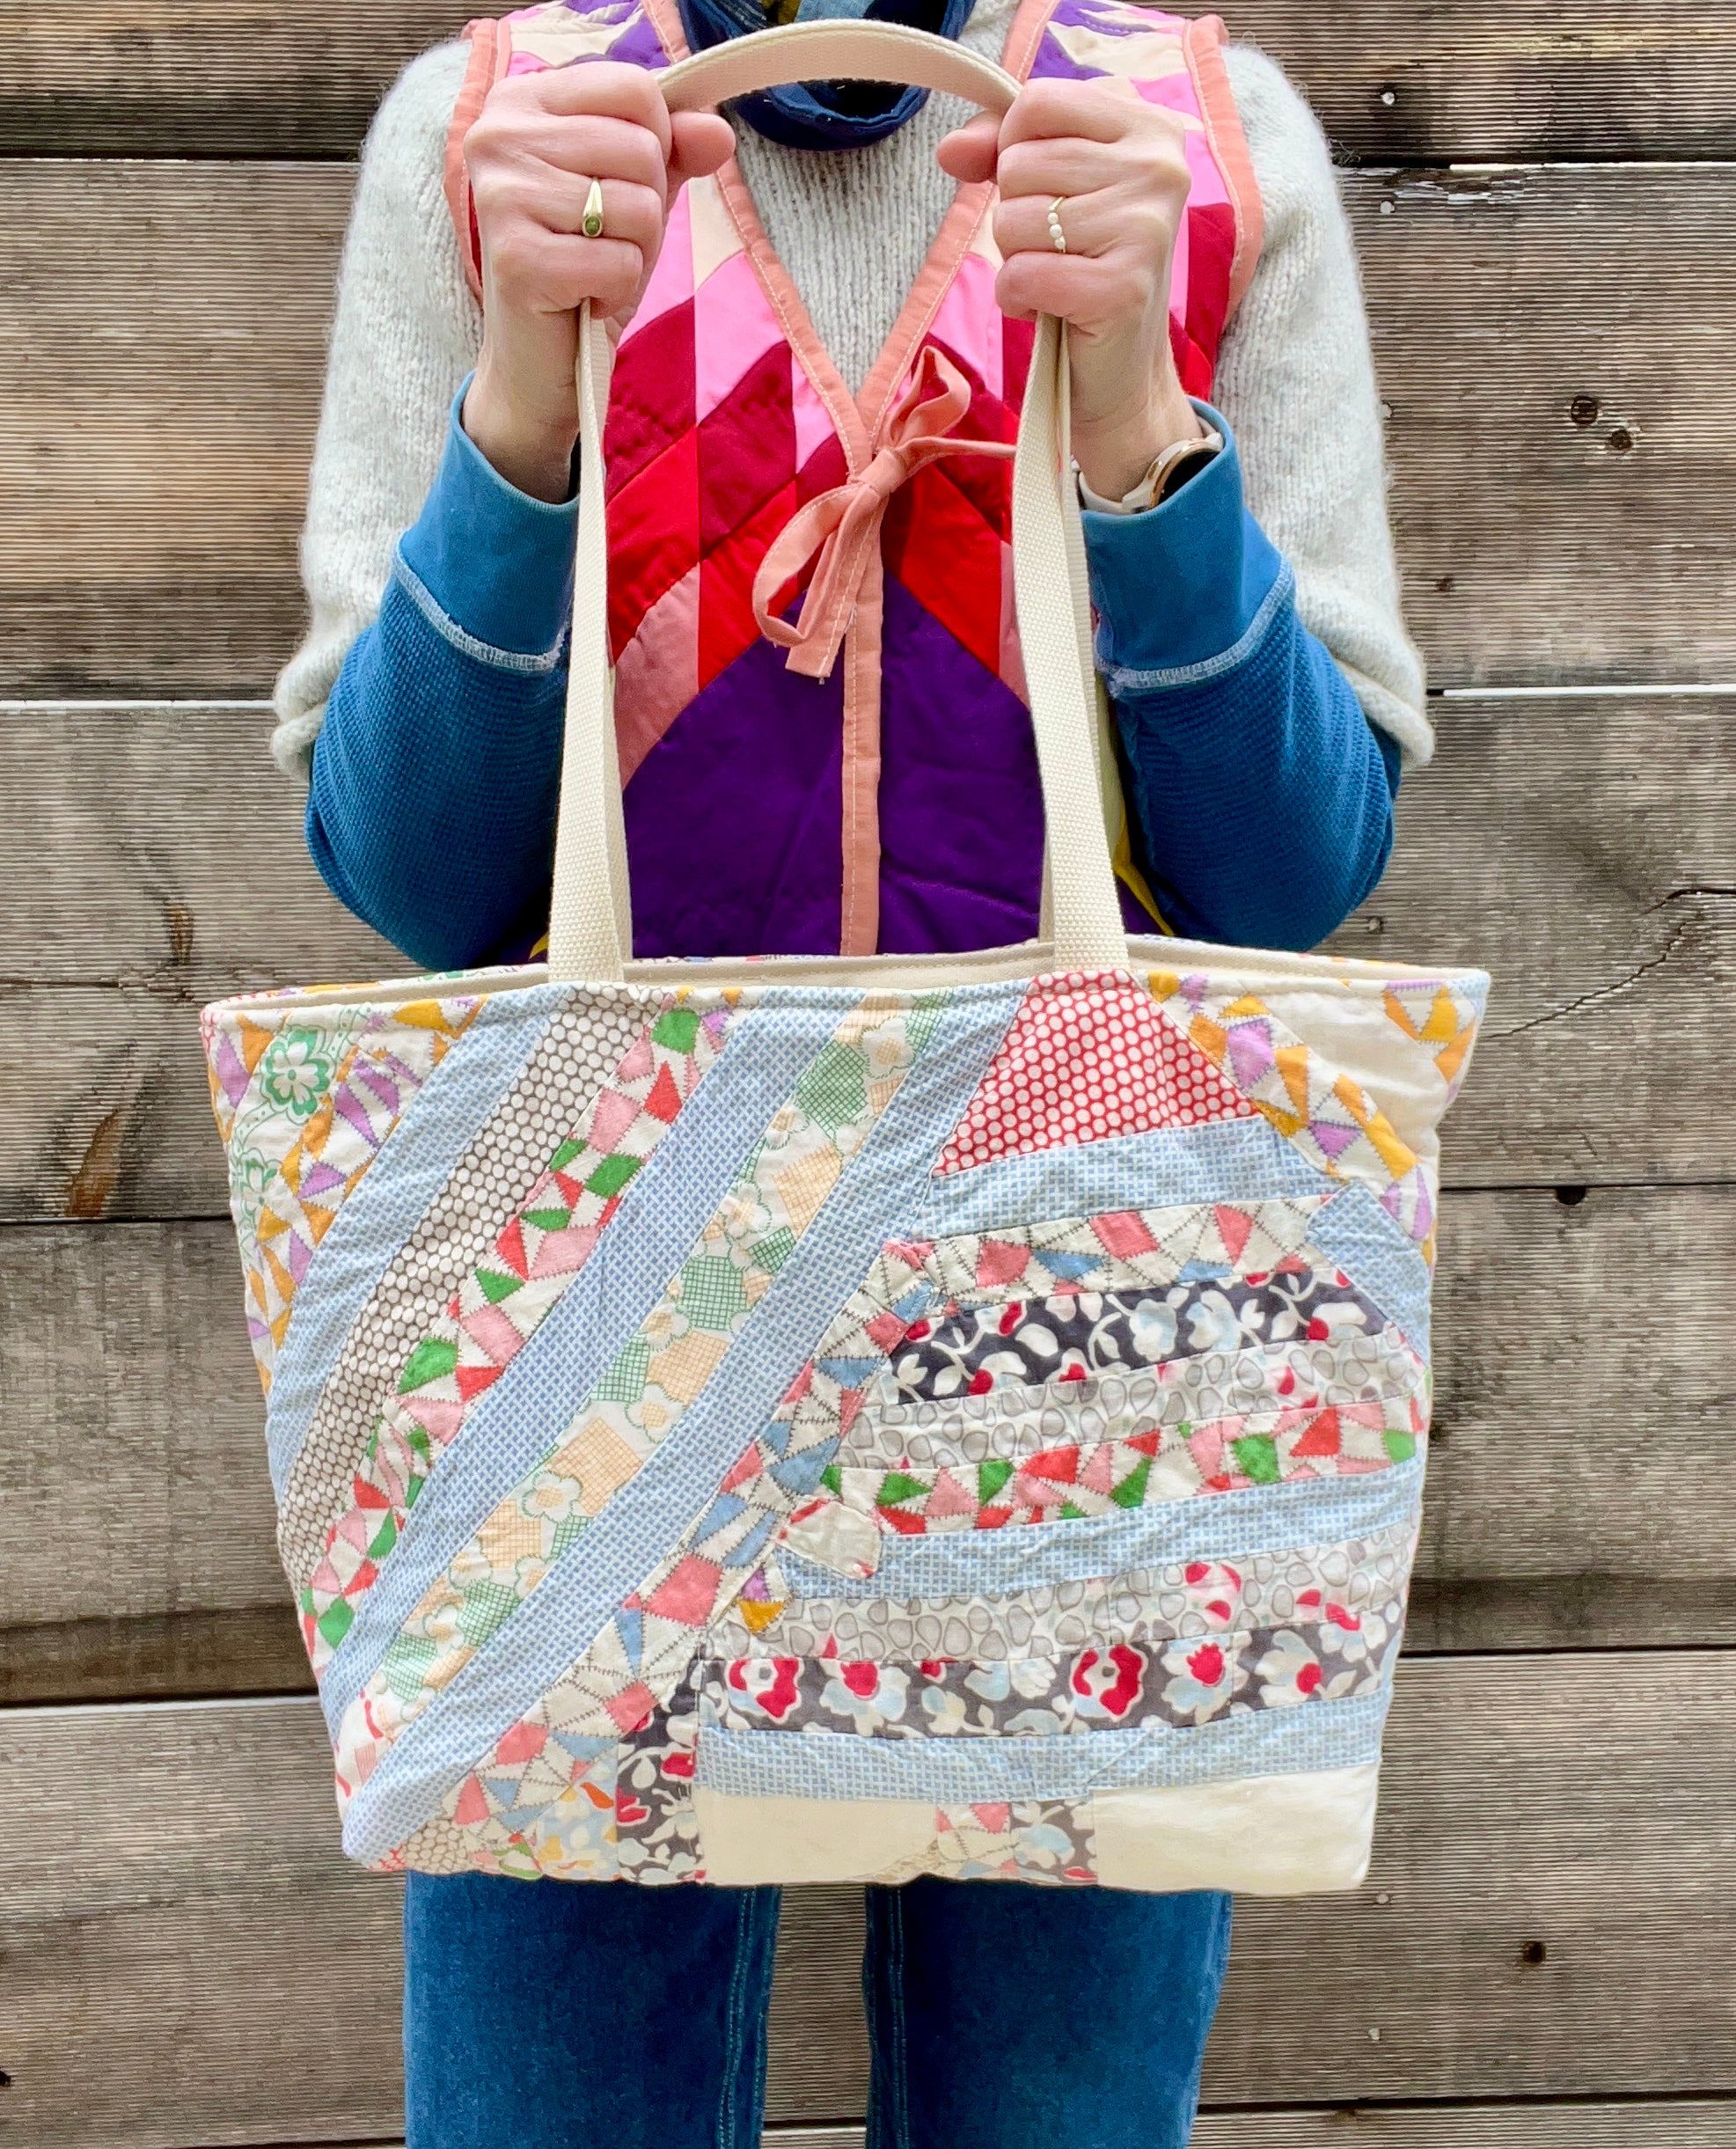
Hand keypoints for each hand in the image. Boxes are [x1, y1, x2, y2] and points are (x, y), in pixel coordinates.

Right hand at [460, 64, 733, 499]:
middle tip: (605, 242)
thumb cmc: (581, 268)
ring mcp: (502, 195)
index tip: (624, 185)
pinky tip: (585, 299)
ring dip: (635, 253)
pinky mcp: (518, 258)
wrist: (540, 360)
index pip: (634, 88)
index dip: (658, 144)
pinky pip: (620, 262)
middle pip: (641, 147)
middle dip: (647, 208)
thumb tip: (718, 132)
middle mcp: (499, 136)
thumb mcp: (632, 195)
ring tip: (595, 271)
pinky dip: (618, 291)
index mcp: (522, 100)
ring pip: (637, 205)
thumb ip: (673, 152)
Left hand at [938, 77, 1203, 499]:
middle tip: (1056, 249)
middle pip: (1021, 162)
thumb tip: (951, 150)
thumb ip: (1002, 151)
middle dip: (1015, 214)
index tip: (1038, 189)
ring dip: (1015, 260)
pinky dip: (1018, 298)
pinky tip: (1049, 309)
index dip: (1012, 148)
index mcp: (1148, 128)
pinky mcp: (1121, 288)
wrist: (1121, 373)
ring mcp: (1145, 228)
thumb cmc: (1084, 272)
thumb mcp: (1051, 192)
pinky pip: (1022, 273)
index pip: (1038, 102)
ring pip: (1014, 219)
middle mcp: (1158, 169)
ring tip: (1055, 280)